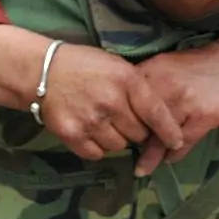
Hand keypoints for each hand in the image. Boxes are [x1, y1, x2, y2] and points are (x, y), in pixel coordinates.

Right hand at [40, 43, 182, 161]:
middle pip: (139, 134)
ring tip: (103, 122)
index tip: (175, 141)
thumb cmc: (84, 65)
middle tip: (123, 119)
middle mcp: (111, 102)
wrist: (42, 70)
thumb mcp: (116, 65)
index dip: (169, 131)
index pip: (156, 113)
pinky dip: (97, 146)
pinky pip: (98, 153)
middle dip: (136, 130)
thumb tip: (160, 116)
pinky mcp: (73, 135)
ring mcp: (91, 120)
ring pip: (119, 146)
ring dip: (116, 138)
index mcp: (126, 80)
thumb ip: (138, 88)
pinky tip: (90, 130)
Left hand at [132, 38, 218, 175]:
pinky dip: (175, 154)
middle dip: (131, 139)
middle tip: (125, 153)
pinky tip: (168, 160)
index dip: (119, 119)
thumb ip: (147, 86)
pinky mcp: (203, 116)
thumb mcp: (167, 67)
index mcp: (152, 69)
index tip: (113, 133)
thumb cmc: (198, 65)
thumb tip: (123, 111)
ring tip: (141, 169)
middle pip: (140, 120)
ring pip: (160, 135)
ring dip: (150, 155)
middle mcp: (165, 84)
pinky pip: (183, 143)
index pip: (126, 100)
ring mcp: (184, 100)